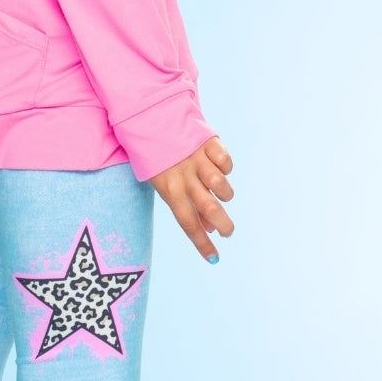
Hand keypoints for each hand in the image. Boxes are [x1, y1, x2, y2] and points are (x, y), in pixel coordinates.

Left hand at [148, 136, 234, 262]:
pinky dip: (226, 166)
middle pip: (207, 206)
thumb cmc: (162, 162)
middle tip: (228, 231)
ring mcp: (196, 159)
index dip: (201, 242)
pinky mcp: (208, 143)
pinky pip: (225, 160)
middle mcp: (183, 176)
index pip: (187, 222)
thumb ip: (188, 207)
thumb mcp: (166, 186)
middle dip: (223, 224)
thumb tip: (209, 229)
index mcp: (169, 190)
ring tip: (222, 194)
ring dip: (225, 193)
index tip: (214, 258)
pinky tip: (220, 166)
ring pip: (219, 183)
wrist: (153, 121)